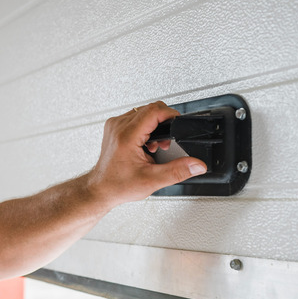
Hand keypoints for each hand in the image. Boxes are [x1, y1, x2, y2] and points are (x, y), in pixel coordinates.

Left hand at [87, 101, 206, 206]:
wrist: (100, 189)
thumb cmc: (118, 185)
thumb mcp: (152, 180)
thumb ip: (177, 171)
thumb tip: (196, 165)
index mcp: (127, 136)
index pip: (154, 111)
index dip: (171, 115)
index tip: (178, 124)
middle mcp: (119, 126)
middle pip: (150, 109)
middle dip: (164, 123)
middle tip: (165, 143)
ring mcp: (115, 125)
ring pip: (143, 112)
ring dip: (155, 125)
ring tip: (154, 146)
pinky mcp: (114, 127)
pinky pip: (135, 117)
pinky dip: (145, 127)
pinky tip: (145, 144)